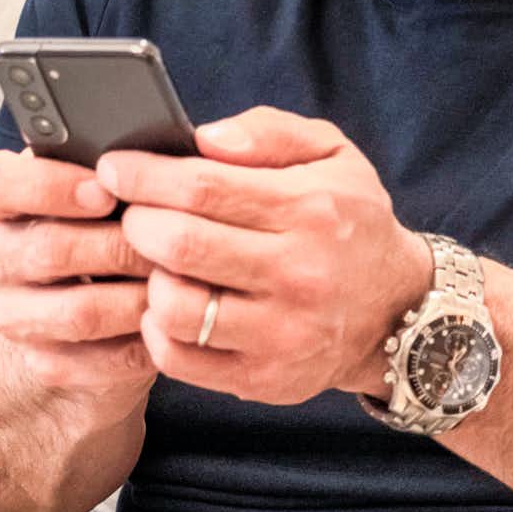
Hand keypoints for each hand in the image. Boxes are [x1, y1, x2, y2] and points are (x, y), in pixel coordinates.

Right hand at [0, 147, 156, 422]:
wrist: (95, 306)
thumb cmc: (113, 223)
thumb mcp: (109, 182)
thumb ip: (122, 161)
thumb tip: (172, 148)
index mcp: (2, 201)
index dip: (51, 185)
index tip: (106, 191)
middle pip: (49, 249)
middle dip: (120, 246)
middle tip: (172, 241)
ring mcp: (14, 314)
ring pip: (77, 312)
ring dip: (137, 299)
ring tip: (177, 285)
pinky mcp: (42, 361)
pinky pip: (94, 361)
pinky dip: (140, 345)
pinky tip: (168, 326)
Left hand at [96, 107, 431, 406]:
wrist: (397, 310)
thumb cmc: (347, 223)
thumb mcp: (331, 155)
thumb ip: (269, 133)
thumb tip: (204, 139)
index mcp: (309, 210)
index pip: (203, 188)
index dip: (145, 176)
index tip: (115, 168)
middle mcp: (299, 275)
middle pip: (182, 244)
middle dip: (137, 223)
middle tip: (130, 214)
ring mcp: (281, 334)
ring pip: (175, 308)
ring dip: (147, 279)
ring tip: (156, 262)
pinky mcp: (264, 379)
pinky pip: (180, 359)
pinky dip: (156, 329)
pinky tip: (166, 304)